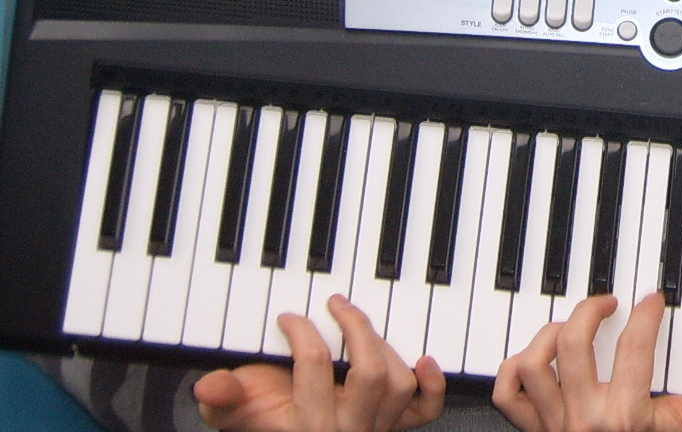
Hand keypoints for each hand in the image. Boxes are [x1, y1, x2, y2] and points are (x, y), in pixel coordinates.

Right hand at [192, 294, 446, 430]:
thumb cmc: (269, 423)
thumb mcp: (237, 415)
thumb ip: (223, 400)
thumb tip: (210, 382)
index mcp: (306, 423)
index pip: (314, 366)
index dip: (303, 331)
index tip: (292, 315)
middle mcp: (347, 428)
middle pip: (369, 372)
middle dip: (356, 327)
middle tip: (337, 302)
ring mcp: (377, 427)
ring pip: (398, 383)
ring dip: (386, 346)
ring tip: (364, 325)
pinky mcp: (398, 425)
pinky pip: (425, 411)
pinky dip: (432, 385)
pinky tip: (425, 359)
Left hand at [494, 291, 681, 431]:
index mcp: (624, 416)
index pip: (634, 347)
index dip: (646, 314)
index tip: (650, 302)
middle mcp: (585, 417)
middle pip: (572, 342)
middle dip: (591, 309)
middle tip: (608, 303)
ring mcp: (554, 424)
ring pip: (534, 364)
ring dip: (549, 334)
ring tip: (569, 326)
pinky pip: (508, 395)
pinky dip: (514, 369)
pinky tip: (535, 357)